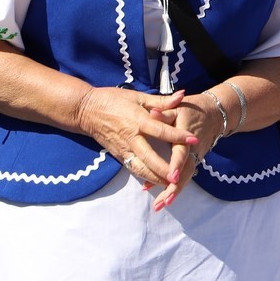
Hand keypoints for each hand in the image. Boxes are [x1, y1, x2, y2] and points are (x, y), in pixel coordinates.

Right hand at [74, 87, 198, 198]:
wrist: (86, 110)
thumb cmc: (113, 99)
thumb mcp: (138, 96)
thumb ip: (161, 101)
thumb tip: (182, 95)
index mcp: (137, 120)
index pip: (161, 130)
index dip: (177, 135)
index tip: (194, 139)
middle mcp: (131, 137)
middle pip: (149, 157)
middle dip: (163, 168)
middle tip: (179, 177)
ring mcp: (123, 148)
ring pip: (139, 168)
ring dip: (154, 178)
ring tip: (169, 185)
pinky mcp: (118, 155)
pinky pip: (132, 168)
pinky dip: (143, 176)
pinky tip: (154, 182)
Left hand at [148, 92, 227, 211]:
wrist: (216, 114)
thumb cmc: (194, 109)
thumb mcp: (179, 107)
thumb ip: (165, 113)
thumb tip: (152, 113)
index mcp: (187, 137)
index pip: (182, 153)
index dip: (177, 165)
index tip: (172, 178)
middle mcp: (193, 150)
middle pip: (186, 173)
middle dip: (174, 189)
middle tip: (163, 203)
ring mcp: (195, 157)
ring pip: (186, 177)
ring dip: (174, 192)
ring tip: (160, 206)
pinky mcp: (194, 160)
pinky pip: (185, 175)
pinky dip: (175, 186)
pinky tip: (163, 196)